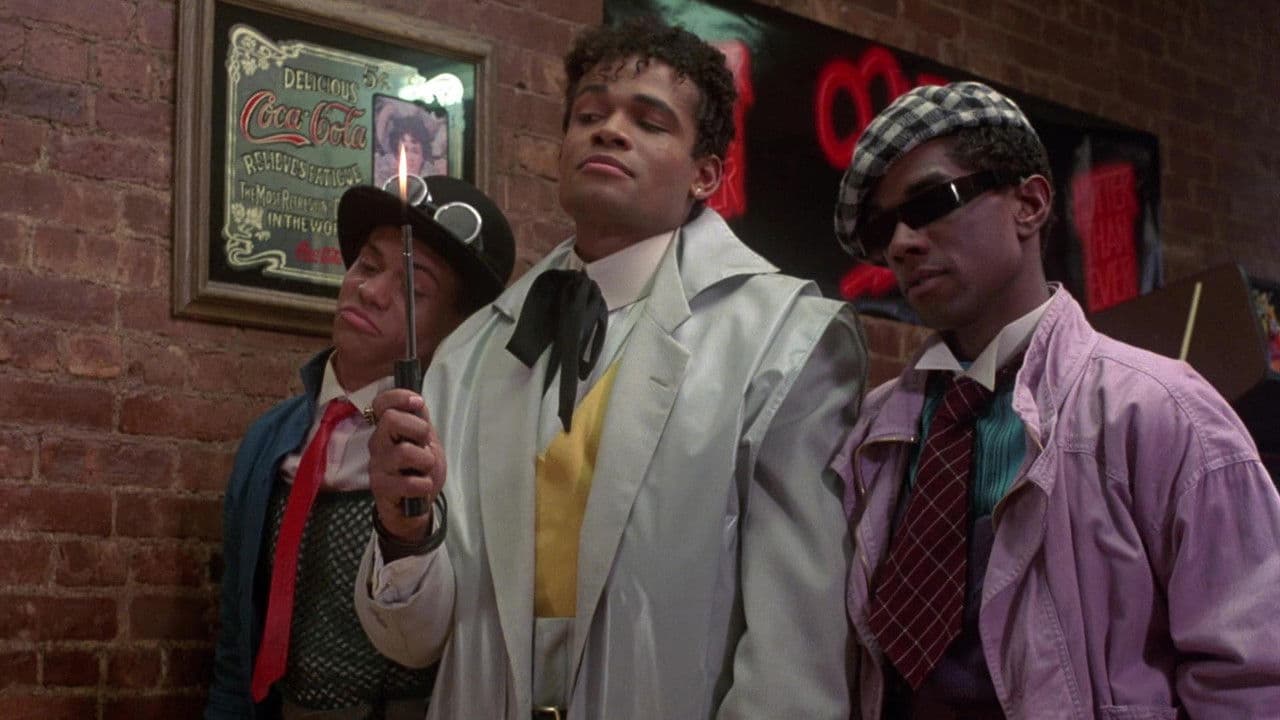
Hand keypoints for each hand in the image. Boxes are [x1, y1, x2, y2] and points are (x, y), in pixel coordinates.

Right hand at [368, 388, 444, 543]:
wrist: (413, 508)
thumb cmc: (418, 472)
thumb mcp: (425, 442)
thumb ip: (420, 421)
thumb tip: (417, 400)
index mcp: (387, 430)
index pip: (381, 403)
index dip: (399, 397)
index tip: (418, 403)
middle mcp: (378, 444)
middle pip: (391, 419)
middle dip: (418, 429)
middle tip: (424, 445)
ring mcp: (377, 465)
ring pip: (404, 451)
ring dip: (425, 462)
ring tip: (424, 471)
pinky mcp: (381, 487)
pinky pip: (409, 482)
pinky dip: (424, 485)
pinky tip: (421, 488)